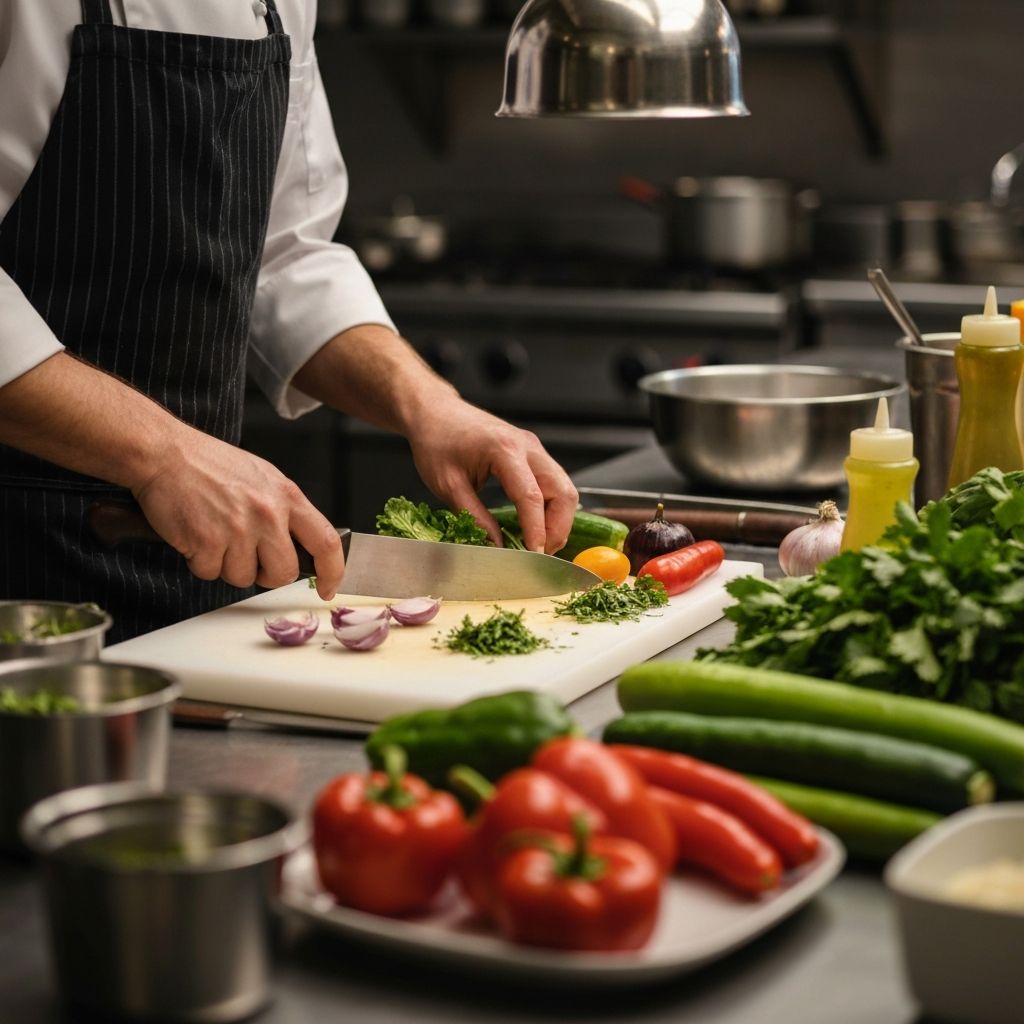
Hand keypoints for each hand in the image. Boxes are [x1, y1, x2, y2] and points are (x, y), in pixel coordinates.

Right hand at [132, 427, 344, 598]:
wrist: (166, 454)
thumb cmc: (210, 465)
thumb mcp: (263, 478)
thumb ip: (285, 511)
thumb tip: (300, 545)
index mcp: (287, 496)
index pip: (326, 541)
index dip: (333, 571)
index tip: (328, 588)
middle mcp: (268, 514)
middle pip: (284, 572)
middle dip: (267, 575)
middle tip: (248, 557)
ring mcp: (239, 529)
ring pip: (243, 578)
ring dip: (227, 565)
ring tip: (215, 534)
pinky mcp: (208, 542)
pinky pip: (210, 573)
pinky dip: (200, 561)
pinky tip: (196, 535)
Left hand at [408, 398, 577, 553]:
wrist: (437, 413)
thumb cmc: (438, 442)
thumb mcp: (448, 486)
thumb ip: (475, 517)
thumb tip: (497, 546)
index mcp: (504, 450)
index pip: (531, 496)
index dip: (536, 530)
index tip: (534, 555)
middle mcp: (527, 446)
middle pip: (562, 492)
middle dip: (558, 527)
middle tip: (540, 553)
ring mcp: (534, 448)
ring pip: (565, 488)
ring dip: (559, 519)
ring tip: (539, 542)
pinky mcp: (533, 454)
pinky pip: (555, 483)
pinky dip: (552, 507)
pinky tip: (537, 524)